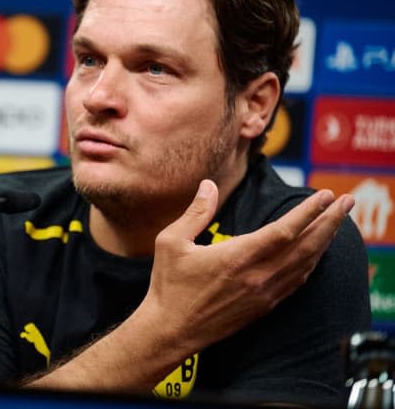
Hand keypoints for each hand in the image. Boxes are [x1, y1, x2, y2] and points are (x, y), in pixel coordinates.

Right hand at [141, 179, 354, 355]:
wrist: (170, 330)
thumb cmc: (168, 285)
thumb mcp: (171, 242)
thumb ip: (195, 213)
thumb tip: (209, 185)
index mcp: (236, 257)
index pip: (284, 231)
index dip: (308, 212)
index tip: (325, 195)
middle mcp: (256, 276)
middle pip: (305, 246)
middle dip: (329, 222)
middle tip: (347, 202)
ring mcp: (263, 294)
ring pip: (305, 265)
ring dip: (325, 241)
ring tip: (338, 222)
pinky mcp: (263, 307)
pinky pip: (296, 282)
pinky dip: (311, 264)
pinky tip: (316, 253)